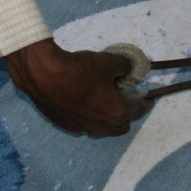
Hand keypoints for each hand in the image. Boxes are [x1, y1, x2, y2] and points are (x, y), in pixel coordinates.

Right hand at [3, 38, 151, 135]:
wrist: (43, 75)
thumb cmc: (79, 69)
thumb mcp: (108, 61)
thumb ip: (123, 66)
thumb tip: (128, 67)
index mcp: (116, 113)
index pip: (138, 110)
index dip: (144, 102)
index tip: (147, 97)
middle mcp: (101, 127)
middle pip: (121, 125)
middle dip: (127, 113)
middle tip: (125, 97)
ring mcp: (82, 129)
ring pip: (102, 127)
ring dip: (107, 116)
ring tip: (104, 99)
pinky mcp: (66, 126)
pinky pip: (85, 124)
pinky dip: (90, 116)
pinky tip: (85, 101)